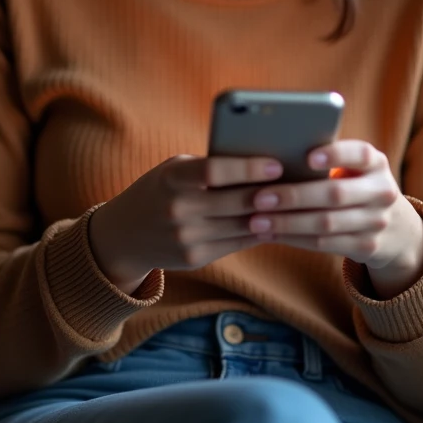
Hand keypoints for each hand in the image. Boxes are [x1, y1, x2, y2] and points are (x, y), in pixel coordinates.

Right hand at [88, 152, 285, 293]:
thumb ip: (208, 167)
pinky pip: (237, 243)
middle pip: (235, 201)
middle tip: (299, 183)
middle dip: (271, 193)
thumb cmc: (159, 190)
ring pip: (242, 225)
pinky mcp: (196, 258)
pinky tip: (277, 221)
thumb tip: (260, 166)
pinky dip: (259, 232)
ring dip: (272, 215)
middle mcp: (178, 209)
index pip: (214, 170)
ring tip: (297, 202)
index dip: (248, 168)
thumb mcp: (174, 170)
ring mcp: (187, 238)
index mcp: (172, 178)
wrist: (123, 235)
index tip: (276, 164)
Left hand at [246, 139, 422, 288]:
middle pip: (335, 194)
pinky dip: (294, 239)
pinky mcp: (367, 247)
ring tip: (256, 220)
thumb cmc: (357, 185)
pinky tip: (270, 235)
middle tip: (259, 197)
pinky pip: (324, 244)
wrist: (396, 229)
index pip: (359, 154)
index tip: (307, 156)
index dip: (335, 154)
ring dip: (287, 223)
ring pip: (325, 223)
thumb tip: (276, 149)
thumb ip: (330, 158)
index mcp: (376, 163)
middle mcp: (382, 192)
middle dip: (294, 196)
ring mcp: (377, 222)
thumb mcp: (357, 169)